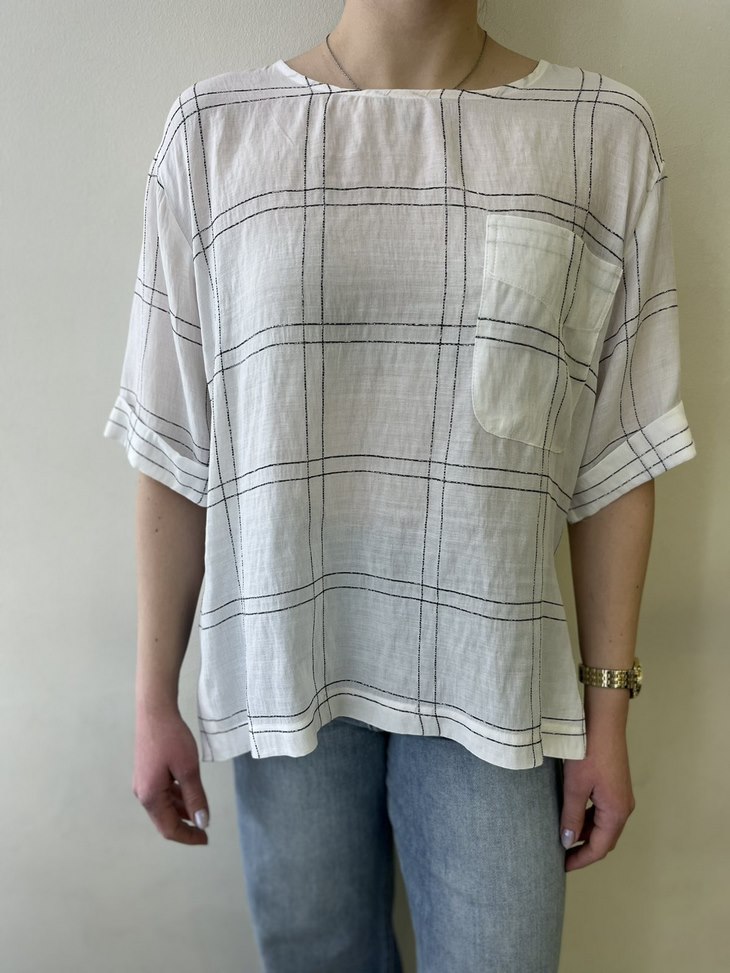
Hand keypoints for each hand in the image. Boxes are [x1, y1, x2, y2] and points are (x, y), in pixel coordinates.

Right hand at [133, 704, 209, 844]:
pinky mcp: (147, 773)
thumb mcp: (188, 769)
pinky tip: (189, 795)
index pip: (169, 828)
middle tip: (205, 831)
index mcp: (150, 796)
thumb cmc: (172, 738)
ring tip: (200, 813)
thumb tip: (201, 823)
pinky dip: (177, 799)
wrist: (155, 711)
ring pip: (164, 807)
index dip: (188, 837)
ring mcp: (143, 783)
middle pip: (164, 820)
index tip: (206, 839)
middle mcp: (143, 793)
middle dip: (185, 827)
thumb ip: (195, 797)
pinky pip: (163, 794)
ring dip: (182, 812)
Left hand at [560, 724, 634, 870]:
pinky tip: (572, 815)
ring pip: (603, 824)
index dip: (580, 859)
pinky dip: (588, 818)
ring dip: (585, 833)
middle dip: (584, 849)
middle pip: (604, 839)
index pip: (599, 848)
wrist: (603, 721)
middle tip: (561, 855)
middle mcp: (623, 808)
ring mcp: (621, 796)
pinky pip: (602, 811)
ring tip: (562, 836)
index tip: (562, 867)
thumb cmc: (588, 753)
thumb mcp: (575, 787)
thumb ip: (571, 816)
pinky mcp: (615, 785)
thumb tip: (567, 842)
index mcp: (616, 813)